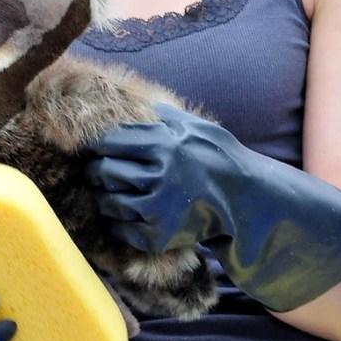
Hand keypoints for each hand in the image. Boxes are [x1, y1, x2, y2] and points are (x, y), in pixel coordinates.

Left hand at [85, 104, 233, 251]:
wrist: (249, 203)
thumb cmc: (224, 160)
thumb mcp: (202, 129)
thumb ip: (172, 117)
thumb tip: (151, 105)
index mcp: (166, 145)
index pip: (114, 142)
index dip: (97, 145)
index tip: (91, 148)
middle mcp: (160, 175)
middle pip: (107, 171)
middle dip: (94, 171)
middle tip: (92, 173)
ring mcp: (160, 208)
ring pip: (111, 202)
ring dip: (103, 197)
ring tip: (103, 193)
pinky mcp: (161, 235)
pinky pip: (123, 229)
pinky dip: (116, 223)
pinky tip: (118, 216)